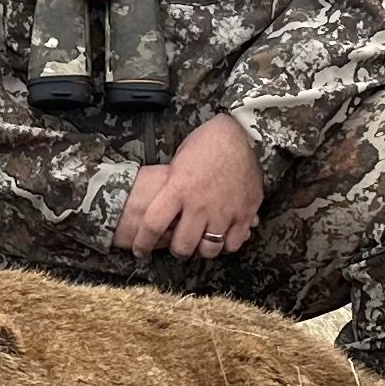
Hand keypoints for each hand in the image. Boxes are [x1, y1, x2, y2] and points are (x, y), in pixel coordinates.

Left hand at [113, 115, 263, 259]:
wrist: (241, 134)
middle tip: (178, 247)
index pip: (152, 226)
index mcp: (177, 189)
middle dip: (177, 251)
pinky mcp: (244, 213)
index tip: (140, 251)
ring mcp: (223, 211)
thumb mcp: (177, 164)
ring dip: (202, 250)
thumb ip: (171, 190)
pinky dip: (227, 244)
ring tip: (200, 243)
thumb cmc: (205, 144)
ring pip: (209, 250)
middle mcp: (199, 205)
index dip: (143, 243)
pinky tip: (223, 237)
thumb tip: (163, 208)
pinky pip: (233, 243)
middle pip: (182, 246)